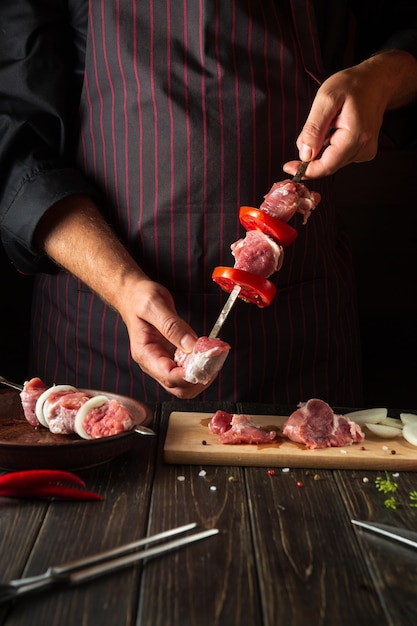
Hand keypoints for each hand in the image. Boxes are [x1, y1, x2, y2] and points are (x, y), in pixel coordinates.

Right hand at [118, 277, 211, 398]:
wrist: (133, 294)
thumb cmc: (139, 298)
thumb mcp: (154, 305)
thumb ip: (172, 326)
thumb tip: (191, 345)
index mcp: (145, 354)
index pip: (169, 377)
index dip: (190, 375)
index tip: (208, 361)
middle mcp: (153, 363)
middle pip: (179, 387)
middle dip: (200, 378)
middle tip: (215, 358)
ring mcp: (163, 361)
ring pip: (186, 384)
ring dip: (203, 374)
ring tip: (215, 354)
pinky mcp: (172, 356)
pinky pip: (188, 370)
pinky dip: (202, 365)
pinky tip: (209, 351)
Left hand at [283, 50, 416, 178]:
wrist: (376, 81)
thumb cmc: (352, 86)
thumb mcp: (326, 100)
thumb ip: (314, 129)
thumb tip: (305, 155)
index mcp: (355, 137)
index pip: (326, 166)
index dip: (305, 170)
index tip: (288, 167)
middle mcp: (363, 148)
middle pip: (327, 165)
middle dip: (312, 154)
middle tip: (307, 133)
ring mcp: (365, 151)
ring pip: (332, 161)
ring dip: (321, 149)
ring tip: (327, 125)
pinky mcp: (364, 151)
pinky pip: (339, 156)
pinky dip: (330, 147)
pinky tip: (335, 129)